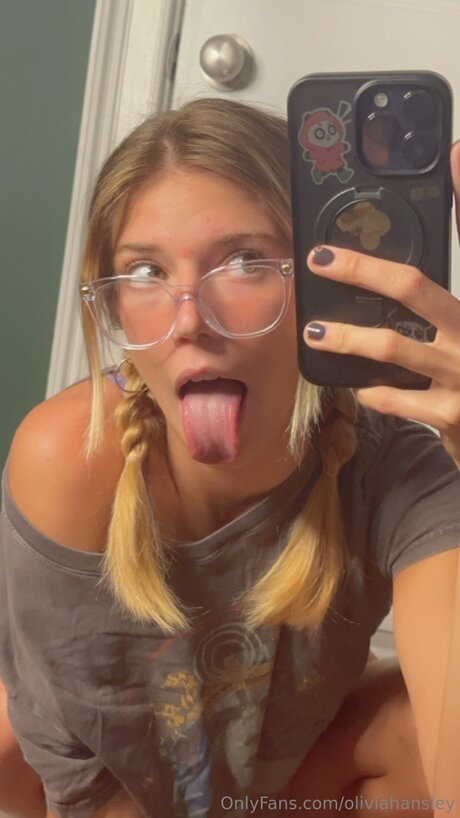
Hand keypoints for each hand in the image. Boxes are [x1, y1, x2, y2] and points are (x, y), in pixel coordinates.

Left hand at [303, 141, 459, 466]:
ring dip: (347, 338)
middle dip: (361, 269)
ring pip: (392, 346)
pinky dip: (371, 391)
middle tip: (321, 259)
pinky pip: (395, 399)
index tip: (448, 158)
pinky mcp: (450, 416)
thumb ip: (443, 291)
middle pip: (413, 287)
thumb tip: (420, 235)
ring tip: (315, 333)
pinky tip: (358, 386)